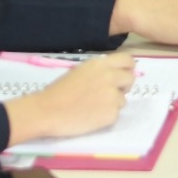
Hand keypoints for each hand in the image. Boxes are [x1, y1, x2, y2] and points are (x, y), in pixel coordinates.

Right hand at [4, 53, 135, 143]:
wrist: (47, 111)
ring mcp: (113, 96)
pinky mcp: (112, 114)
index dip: (128, 68)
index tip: (123, 74)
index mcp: (101, 64)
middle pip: (130, 78)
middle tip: (110, 93)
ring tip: (93, 107)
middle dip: (123, 86)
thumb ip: (99, 71)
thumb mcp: (80, 71)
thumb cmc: (58, 90)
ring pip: (123, 99)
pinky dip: (106, 116)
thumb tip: (114, 75)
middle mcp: (110, 77)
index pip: (128, 60)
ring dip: (113, 103)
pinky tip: (91, 117)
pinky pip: (115, 114)